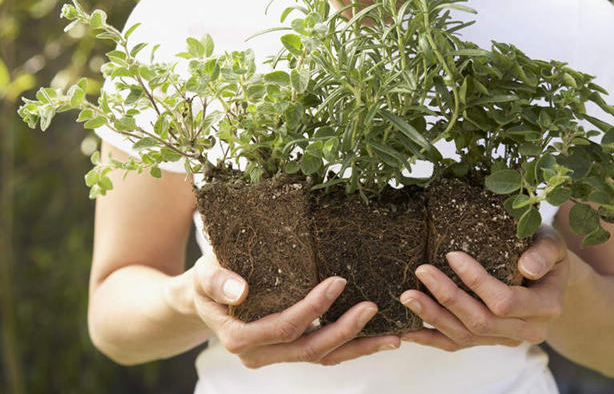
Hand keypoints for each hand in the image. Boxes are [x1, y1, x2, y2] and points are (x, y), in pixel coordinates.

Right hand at [189, 254, 399, 366]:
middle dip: (343, 330)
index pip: (284, 327)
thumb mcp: (205, 273)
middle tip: (372, 307)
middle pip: (309, 349)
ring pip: (322, 357)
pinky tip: (379, 338)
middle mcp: (260, 354)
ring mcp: (277, 356)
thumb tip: (239, 290)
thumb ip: (217, 279)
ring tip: (393, 338)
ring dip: (358, 348)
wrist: (203, 298)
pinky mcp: (291, 350)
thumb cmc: (207, 279)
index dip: (313, 308)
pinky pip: (324, 353)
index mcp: (240, 336)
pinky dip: (352, 347)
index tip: (338, 282)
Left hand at [398, 225, 568, 350]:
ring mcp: (506, 339)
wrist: (550, 275)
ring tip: (408, 296)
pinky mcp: (488, 340)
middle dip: (448, 298)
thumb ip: (544, 252)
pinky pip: (457, 344)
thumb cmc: (546, 252)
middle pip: (481, 322)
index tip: (452, 255)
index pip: (505, 302)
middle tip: (421, 271)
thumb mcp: (552, 244)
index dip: (476, 281)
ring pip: (465, 336)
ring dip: (433, 318)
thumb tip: (528, 266)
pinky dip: (430, 338)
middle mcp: (528, 330)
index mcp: (545, 307)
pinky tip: (407, 330)